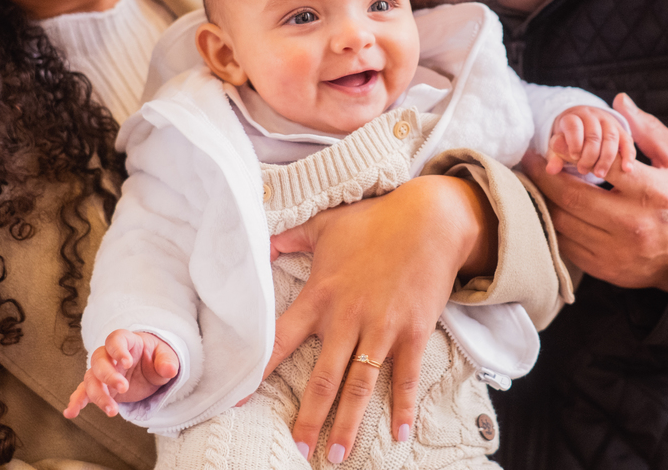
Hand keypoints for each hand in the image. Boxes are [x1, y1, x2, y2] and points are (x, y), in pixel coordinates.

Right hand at [63, 329, 179, 418]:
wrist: (150, 368)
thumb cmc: (156, 357)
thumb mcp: (167, 356)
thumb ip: (167, 361)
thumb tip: (169, 370)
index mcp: (127, 341)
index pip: (115, 339)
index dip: (118, 349)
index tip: (126, 362)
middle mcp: (110, 355)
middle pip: (99, 360)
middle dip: (108, 375)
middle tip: (123, 388)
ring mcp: (102, 371)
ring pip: (91, 378)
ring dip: (98, 395)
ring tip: (112, 411)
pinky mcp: (100, 387)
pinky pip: (84, 392)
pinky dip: (77, 401)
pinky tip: (70, 413)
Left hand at [266, 174, 493, 462]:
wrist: (430, 219)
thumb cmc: (375, 221)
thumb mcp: (326, 224)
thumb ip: (290, 237)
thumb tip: (263, 241)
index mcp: (320, 296)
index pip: (280, 340)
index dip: (257, 371)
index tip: (238, 400)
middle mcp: (347, 318)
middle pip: (322, 379)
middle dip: (308, 419)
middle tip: (296, 449)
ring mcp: (382, 328)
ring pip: (359, 386)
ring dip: (347, 423)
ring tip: (336, 454)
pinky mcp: (413, 332)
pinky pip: (405, 377)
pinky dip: (402, 407)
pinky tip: (398, 434)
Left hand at [524, 93, 667, 291]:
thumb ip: (648, 130)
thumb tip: (619, 101)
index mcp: (652, 192)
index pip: (601, 165)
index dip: (570, 151)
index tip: (552, 142)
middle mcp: (632, 224)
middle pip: (571, 197)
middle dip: (544, 176)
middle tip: (529, 161)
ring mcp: (616, 250)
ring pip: (563, 223)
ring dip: (542, 200)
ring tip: (533, 182)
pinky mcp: (604, 268)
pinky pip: (565, 245)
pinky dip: (551, 225)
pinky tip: (547, 208)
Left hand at [546, 105, 635, 177]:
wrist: (582, 122)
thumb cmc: (567, 138)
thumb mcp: (558, 145)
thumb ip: (556, 156)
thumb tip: (551, 170)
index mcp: (573, 117)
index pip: (574, 125)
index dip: (574, 141)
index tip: (573, 156)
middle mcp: (592, 116)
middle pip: (594, 134)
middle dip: (589, 154)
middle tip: (583, 170)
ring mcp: (608, 122)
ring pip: (611, 138)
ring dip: (606, 158)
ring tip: (600, 174)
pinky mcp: (621, 131)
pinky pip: (627, 141)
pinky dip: (628, 155)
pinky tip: (626, 169)